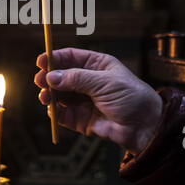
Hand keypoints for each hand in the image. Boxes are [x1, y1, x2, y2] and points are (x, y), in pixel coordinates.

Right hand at [35, 48, 162, 154]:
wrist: (145, 127)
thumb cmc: (131, 97)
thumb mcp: (104, 82)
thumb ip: (77, 78)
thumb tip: (52, 76)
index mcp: (96, 65)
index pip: (70, 57)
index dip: (54, 58)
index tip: (40, 62)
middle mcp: (88, 81)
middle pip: (61, 76)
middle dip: (49, 78)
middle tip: (39, 81)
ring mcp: (84, 100)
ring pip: (60, 95)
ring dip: (50, 95)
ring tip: (45, 97)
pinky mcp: (82, 118)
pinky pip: (64, 114)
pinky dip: (56, 112)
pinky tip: (53, 110)